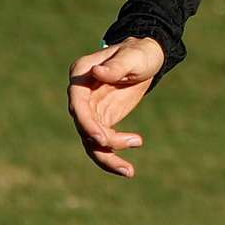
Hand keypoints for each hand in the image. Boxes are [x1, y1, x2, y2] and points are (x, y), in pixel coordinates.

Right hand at [67, 36, 165, 176]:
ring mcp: (90, 110)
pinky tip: (129, 168)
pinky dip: (114, 156)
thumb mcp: (132, 57)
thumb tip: (97, 73)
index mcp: (81, 74)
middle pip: (83, 125)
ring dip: (108, 158)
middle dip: (100, 142)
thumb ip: (116, 66)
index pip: (77, 102)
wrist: (147, 60)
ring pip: (90, 141)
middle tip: (121, 153)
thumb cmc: (139, 53)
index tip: (101, 138)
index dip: (86, 122)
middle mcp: (81, 95)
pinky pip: (102, 144)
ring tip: (129, 171)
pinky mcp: (102, 122)